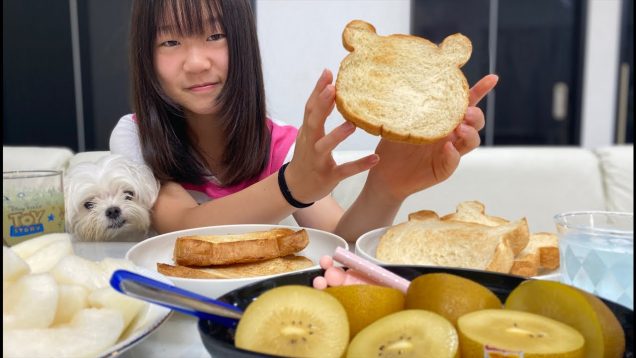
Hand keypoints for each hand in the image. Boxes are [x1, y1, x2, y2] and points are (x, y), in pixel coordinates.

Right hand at [285, 69, 378, 202]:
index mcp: (308, 131)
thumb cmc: (306, 156)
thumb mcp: (309, 134)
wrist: (295, 187)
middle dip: (322, 105)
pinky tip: (374, 159)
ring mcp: (318, 160)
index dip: (317, 90)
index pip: (311, 108)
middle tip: (333, 89)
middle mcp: (310, 143)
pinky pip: (344, 171)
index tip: (328, 73)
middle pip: (313, 122)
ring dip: (337, 135)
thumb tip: (329, 88)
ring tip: (352, 124)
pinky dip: (359, 165)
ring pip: (325, 146)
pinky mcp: (328, 176)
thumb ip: (319, 114)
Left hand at [365, 74, 498, 201]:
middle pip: (475, 122)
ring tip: (460, 129)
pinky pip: (454, 161)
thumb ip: (408, 106)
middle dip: (476, 115)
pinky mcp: (444, 168)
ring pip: (472, 141)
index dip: (480, 91)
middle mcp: (451, 134)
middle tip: (467, 113)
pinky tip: (447, 148)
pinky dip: (453, 154)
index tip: (493, 79)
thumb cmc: (394, 145)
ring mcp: (449, 152)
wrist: (385, 172)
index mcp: (444, 119)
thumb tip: (407, 83)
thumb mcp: (399, 121)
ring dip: (470, 133)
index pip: (465, 103)